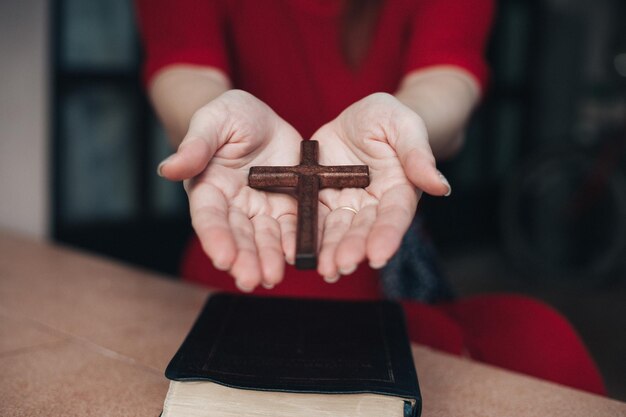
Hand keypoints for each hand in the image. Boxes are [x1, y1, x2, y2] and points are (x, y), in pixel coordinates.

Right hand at [158, 90, 301, 290]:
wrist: (259, 119)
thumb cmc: (228, 115)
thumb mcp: (213, 120)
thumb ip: (196, 145)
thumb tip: (168, 169)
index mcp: (209, 186)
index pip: (209, 215)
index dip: (215, 237)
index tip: (222, 258)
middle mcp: (233, 205)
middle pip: (237, 235)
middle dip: (244, 258)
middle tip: (250, 280)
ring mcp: (260, 209)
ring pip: (264, 238)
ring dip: (267, 259)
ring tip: (273, 278)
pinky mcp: (286, 206)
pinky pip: (291, 227)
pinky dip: (294, 243)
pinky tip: (298, 256)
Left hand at [311, 93, 450, 280]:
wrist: (360, 119)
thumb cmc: (389, 118)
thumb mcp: (403, 124)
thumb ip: (418, 154)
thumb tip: (440, 186)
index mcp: (399, 188)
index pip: (395, 216)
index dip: (387, 236)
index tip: (378, 256)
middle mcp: (374, 204)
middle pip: (364, 230)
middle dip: (354, 249)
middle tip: (343, 266)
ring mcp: (347, 204)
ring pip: (339, 231)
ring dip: (331, 251)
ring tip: (325, 270)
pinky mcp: (322, 200)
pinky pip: (314, 220)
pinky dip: (310, 237)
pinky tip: (300, 253)